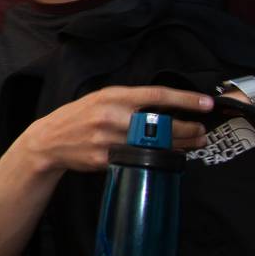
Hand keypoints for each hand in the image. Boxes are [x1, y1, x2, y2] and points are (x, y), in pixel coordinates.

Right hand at [22, 85, 212, 174]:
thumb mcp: (100, 98)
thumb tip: (165, 105)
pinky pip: (137, 160)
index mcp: (112, 96)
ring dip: (177, 146)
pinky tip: (168, 157)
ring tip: (192, 144)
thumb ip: (129, 100)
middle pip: (160, 124)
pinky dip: (155, 159)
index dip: (185, 99)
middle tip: (201, 131)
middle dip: (187, 129)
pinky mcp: (103, 159)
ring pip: (152, 145)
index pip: (156, 95)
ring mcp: (106, 139)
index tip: (206, 104)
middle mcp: (110, 116)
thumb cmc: (78, 117)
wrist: (48, 141)